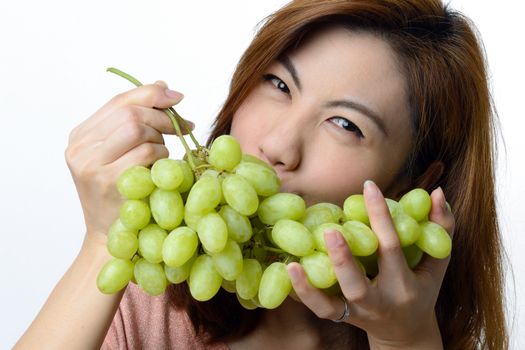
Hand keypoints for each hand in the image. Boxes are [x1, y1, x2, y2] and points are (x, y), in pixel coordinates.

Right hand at [65, 81, 191, 236]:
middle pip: (130, 112)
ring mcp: (91, 165)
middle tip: (183, 126)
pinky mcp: (109, 181)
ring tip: (161, 155)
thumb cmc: (119, 193)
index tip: (177, 97)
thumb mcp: (120, 153)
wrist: (109, 236)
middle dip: (162, 117)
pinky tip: (160, 170)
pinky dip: (162, 158)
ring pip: (139, 129)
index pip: (118, 101)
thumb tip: (163, 86)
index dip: (151, 94)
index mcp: (80, 136)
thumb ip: (135, 120)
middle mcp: (80, 148)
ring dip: (161, 140)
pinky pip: (147, 153)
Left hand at [287, 181, 454, 348]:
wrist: (406, 333)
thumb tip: (438, 191)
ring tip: (291, 263)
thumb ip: (441, 228)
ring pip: (329, 306)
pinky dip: (300, 293)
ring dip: (309, 286)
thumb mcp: (437, 263)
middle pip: (356, 283)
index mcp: (404, 284)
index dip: (381, 216)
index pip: (391, 247)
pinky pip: (316, 309)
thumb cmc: (422, 290)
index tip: (368, 186)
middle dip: (343, 258)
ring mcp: (355, 312)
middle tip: (330, 229)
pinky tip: (286, 271)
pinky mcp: (340, 317)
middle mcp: (378, 302)